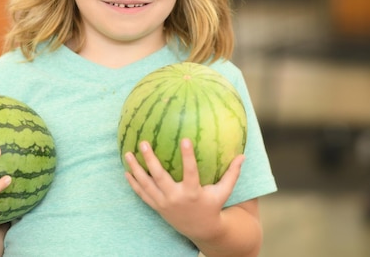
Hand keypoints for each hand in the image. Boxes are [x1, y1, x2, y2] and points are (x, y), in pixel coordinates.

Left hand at [124, 138, 243, 241]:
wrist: (201, 230)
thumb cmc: (212, 206)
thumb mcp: (223, 192)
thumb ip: (232, 174)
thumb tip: (243, 156)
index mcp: (193, 192)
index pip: (190, 171)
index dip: (187, 156)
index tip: (184, 139)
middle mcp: (176, 198)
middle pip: (160, 177)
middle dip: (150, 160)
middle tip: (143, 142)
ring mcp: (164, 203)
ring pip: (146, 185)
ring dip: (135, 169)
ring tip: (127, 153)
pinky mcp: (157, 207)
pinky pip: (142, 194)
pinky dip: (133, 183)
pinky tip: (126, 171)